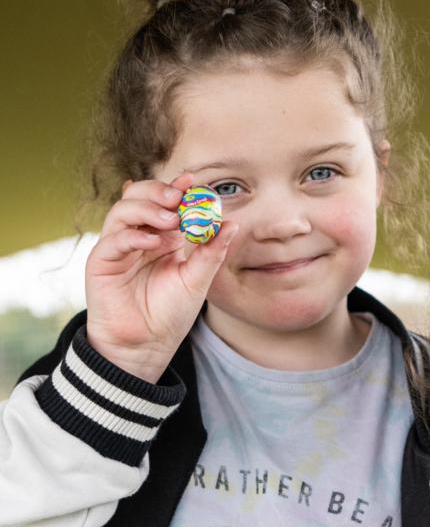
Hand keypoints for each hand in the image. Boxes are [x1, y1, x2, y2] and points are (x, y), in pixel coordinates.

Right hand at [85, 174, 237, 382]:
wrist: (147, 345)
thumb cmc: (170, 313)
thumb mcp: (197, 280)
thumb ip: (212, 251)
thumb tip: (231, 223)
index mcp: (162, 237)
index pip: (166, 203)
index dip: (177, 188)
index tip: (193, 181)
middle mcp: (138, 237)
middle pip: (139, 197)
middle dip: (158, 191)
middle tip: (178, 196)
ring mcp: (118, 247)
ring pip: (122, 210)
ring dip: (147, 209)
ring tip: (170, 219)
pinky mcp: (101, 263)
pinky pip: (113, 239)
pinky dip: (133, 236)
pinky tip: (153, 242)